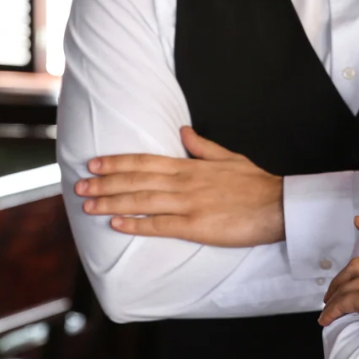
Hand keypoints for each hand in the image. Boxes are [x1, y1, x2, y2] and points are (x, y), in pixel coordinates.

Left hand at [75, 126, 283, 245]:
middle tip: (78, 186)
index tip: (94, 163)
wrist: (280, 205)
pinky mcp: (197, 226)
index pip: (145, 161)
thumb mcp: (229, 158)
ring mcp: (189, 204)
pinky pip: (160, 225)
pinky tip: (117, 225)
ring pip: (142, 200)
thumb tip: (183, 132)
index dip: (117, 162)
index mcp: (191, 166)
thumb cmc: (257, 183)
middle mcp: (185, 182)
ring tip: (88, 205)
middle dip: (105, 182)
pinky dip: (136, 224)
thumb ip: (202, 147)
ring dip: (112, 202)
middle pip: (137, 179)